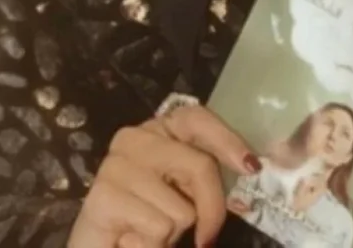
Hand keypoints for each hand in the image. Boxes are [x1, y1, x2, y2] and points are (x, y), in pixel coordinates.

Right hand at [69, 102, 257, 247]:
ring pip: (180, 209)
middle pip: (199, 166)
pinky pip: (156, 230)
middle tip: (205, 237)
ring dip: (173, 234)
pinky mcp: (102, 198)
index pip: (195, 118)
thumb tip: (250, 170)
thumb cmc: (147, 220)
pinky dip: (154, 247)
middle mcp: (134, 138)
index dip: (226, 139)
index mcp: (157, 130)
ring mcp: (115, 166)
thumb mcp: (182, 194)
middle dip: (211, 208)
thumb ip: (205, 179)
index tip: (251, 167)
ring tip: (149, 232)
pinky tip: (132, 240)